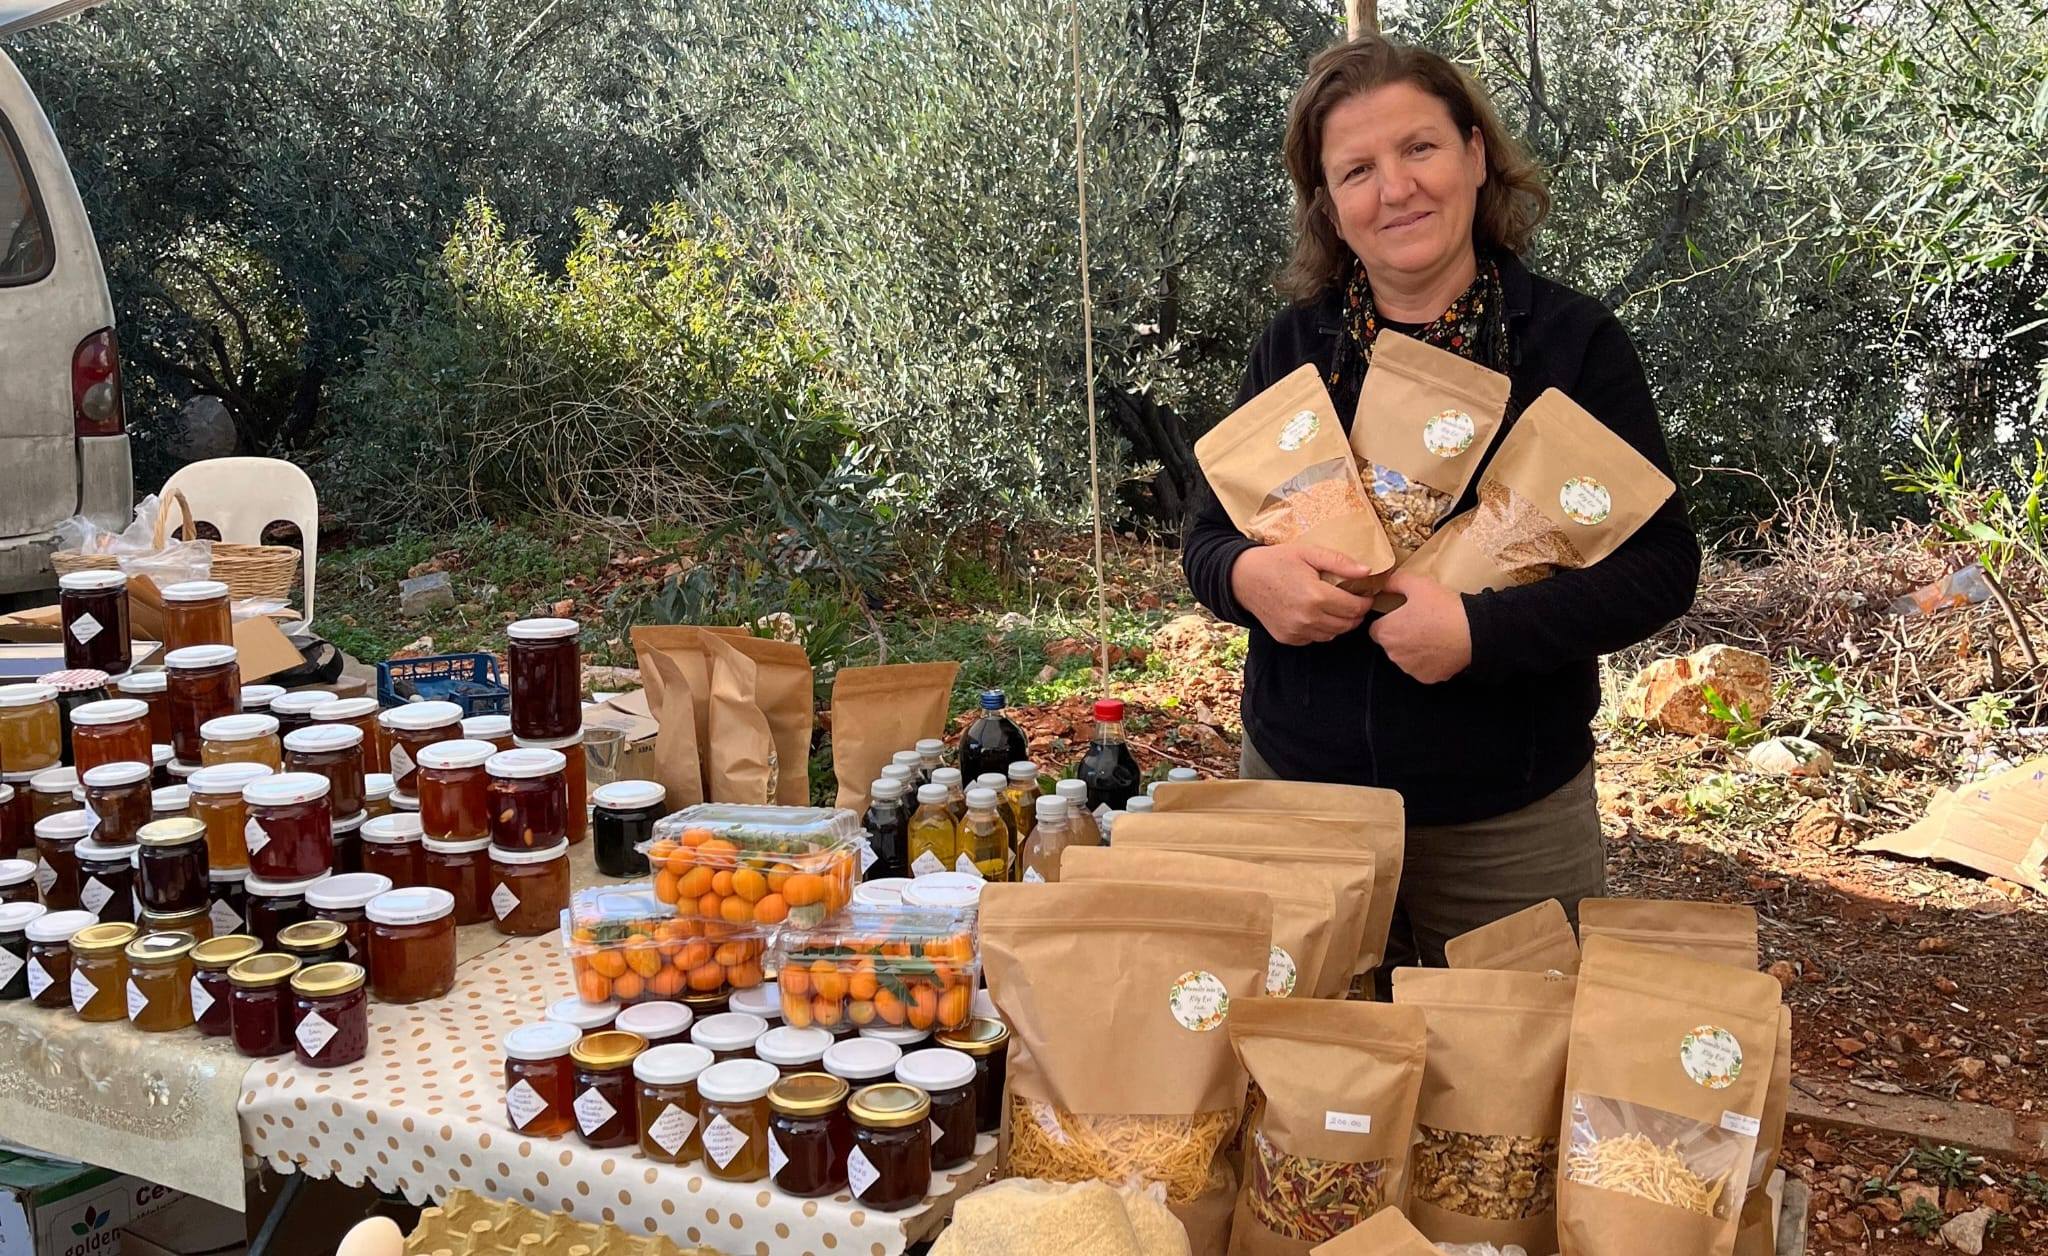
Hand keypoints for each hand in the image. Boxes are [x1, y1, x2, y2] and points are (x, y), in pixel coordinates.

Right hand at [1229, 544, 1376, 645]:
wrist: (1243, 578)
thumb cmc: (1276, 561)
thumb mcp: (1308, 553)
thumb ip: (1339, 562)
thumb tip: (1367, 572)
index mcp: (1316, 596)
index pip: (1355, 608)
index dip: (1365, 601)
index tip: (1365, 594)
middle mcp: (1307, 618)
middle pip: (1347, 624)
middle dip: (1355, 613)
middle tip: (1353, 600)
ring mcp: (1297, 631)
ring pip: (1333, 634)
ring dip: (1340, 623)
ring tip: (1336, 606)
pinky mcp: (1288, 638)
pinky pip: (1315, 638)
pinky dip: (1322, 629)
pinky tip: (1317, 614)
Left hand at [1368, 569, 1472, 682]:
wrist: (1473, 632)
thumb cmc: (1443, 608)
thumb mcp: (1417, 584)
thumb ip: (1394, 582)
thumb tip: (1384, 584)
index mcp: (1386, 633)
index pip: (1375, 628)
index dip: (1387, 620)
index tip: (1401, 615)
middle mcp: (1394, 655)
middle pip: (1390, 643)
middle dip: (1400, 634)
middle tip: (1420, 621)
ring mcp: (1410, 669)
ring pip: (1406, 657)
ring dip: (1413, 648)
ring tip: (1432, 634)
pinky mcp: (1427, 678)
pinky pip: (1422, 668)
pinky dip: (1428, 660)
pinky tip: (1440, 647)